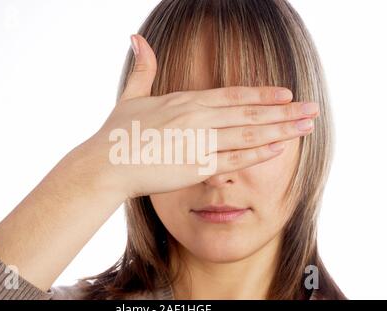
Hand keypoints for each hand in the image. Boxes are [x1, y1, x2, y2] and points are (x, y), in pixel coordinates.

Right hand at [84, 34, 319, 197]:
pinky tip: (279, 148)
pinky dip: (258, 153)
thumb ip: (143, 67)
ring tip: (306, 126)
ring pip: (248, 134)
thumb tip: (136, 38)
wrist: (105, 164)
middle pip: (249, 113)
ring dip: (281, 130)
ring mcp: (198, 142)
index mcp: (185, 100)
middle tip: (312, 108)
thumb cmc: (117, 132)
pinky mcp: (195, 167)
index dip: (262, 94)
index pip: (233, 95)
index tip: (286, 94)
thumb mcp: (131, 96)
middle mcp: (196, 118)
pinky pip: (234, 159)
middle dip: (284, 111)